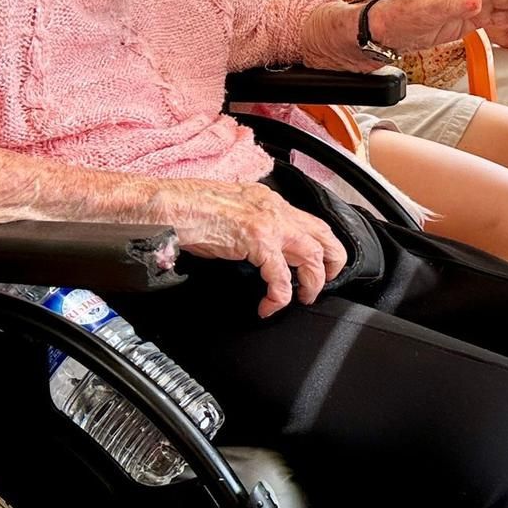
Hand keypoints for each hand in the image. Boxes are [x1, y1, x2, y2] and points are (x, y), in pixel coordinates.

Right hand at [151, 180, 347, 317]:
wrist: (174, 206)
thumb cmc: (192, 208)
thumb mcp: (232, 209)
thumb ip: (250, 222)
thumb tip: (255, 242)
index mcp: (270, 201)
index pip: (310, 220)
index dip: (322, 243)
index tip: (321, 262)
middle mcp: (276, 209)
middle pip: (324, 234)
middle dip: (333, 261)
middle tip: (326, 282)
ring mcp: (270, 225)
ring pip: (313, 256)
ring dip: (313, 282)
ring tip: (304, 298)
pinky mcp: (259, 242)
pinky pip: (282, 277)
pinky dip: (280, 296)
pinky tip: (270, 306)